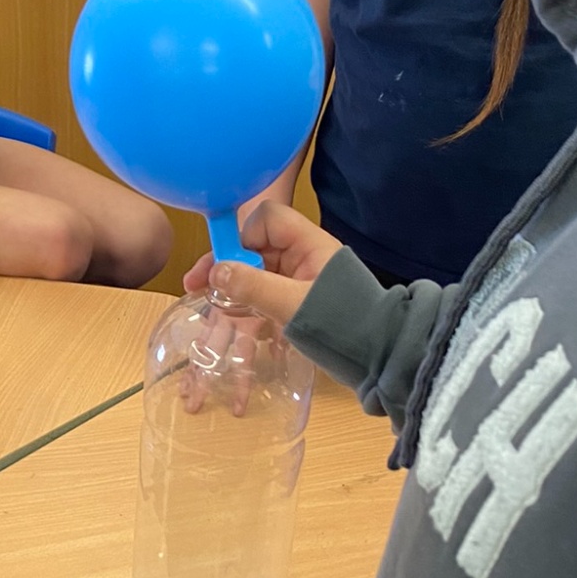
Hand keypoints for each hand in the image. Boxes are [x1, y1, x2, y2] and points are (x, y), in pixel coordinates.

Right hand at [184, 201, 342, 331]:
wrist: (380, 358)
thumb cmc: (344, 325)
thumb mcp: (293, 305)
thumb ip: (253, 286)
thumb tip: (216, 271)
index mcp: (309, 244)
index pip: (267, 219)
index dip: (242, 235)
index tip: (223, 263)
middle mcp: (303, 257)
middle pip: (256, 247)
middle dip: (226, 264)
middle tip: (195, 286)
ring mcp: (301, 280)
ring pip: (257, 273)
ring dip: (233, 287)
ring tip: (208, 305)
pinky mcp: (299, 303)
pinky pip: (265, 295)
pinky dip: (247, 304)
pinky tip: (231, 320)